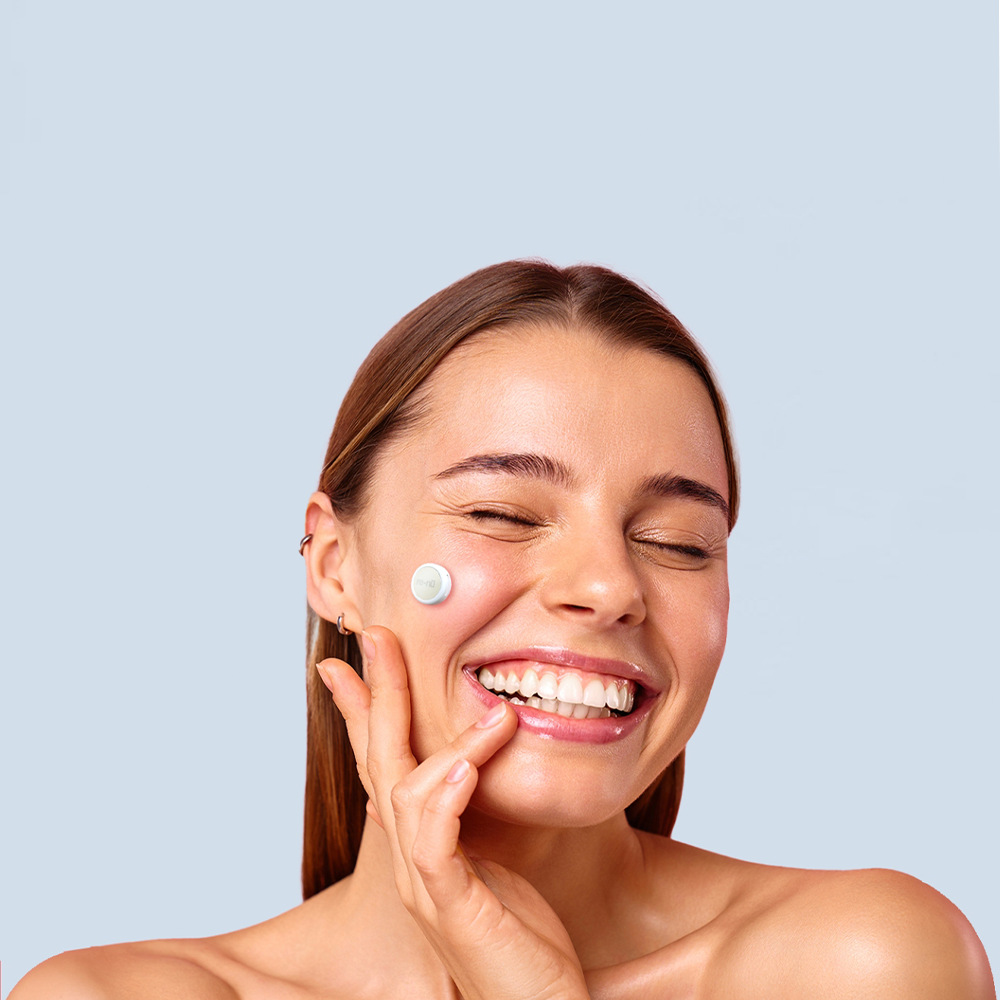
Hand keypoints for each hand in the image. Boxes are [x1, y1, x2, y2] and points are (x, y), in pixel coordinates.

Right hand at [317, 626, 589, 999]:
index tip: (347, 662)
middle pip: (379, 762)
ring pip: (404, 793)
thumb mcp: (500, 863)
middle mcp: (413, 861)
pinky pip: (434, 842)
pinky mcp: (453, 907)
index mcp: (424, 845)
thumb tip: (474, 764)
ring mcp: (427, 885)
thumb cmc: (525, 945)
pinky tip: (464, 765)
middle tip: (372, 636)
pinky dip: (445, 796)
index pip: (382, 764)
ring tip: (491, 712)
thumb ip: (478, 817)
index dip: (362, 711)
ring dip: (437, 740)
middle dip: (376, 695)